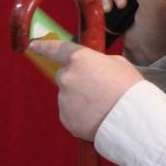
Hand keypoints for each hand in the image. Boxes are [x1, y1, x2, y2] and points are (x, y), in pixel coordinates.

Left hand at [28, 40, 142, 141]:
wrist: (131, 119)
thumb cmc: (129, 89)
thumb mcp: (117, 64)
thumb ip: (98, 62)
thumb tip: (92, 67)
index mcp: (79, 59)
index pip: (56, 49)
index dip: (44, 46)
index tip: (34, 45)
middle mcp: (66, 77)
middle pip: (64, 75)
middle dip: (76, 80)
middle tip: (96, 89)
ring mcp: (64, 99)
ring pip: (68, 96)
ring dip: (79, 99)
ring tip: (101, 106)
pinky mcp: (65, 118)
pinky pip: (70, 113)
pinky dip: (79, 115)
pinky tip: (96, 116)